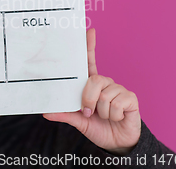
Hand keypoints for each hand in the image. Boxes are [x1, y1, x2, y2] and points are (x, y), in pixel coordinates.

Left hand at [43, 29, 140, 154]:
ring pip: (105, 95)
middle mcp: (105, 83)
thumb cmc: (98, 127)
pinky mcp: (130, 98)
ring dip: (102, 112)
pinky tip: (117, 117)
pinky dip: (113, 115)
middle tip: (88, 112)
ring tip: (105, 116)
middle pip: (94, 80)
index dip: (90, 46)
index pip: (90, 62)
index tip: (89, 31)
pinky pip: (117, 103)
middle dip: (88, 100)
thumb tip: (45, 112)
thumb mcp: (78, 121)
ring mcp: (118, 89)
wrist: (116, 143)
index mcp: (92, 85)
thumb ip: (64, 114)